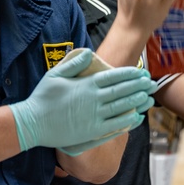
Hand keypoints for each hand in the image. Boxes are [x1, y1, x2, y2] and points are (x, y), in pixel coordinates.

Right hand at [11, 49, 156, 151]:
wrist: (33, 124)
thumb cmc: (42, 98)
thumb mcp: (55, 74)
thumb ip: (74, 63)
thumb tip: (88, 52)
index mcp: (86, 85)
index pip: (114, 77)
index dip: (130, 74)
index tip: (140, 72)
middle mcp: (94, 100)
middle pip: (123, 91)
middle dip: (139, 86)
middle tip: (150, 83)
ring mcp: (95, 117)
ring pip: (123, 108)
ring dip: (137, 102)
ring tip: (148, 97)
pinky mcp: (93, 132)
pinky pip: (116, 126)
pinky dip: (128, 121)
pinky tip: (136, 117)